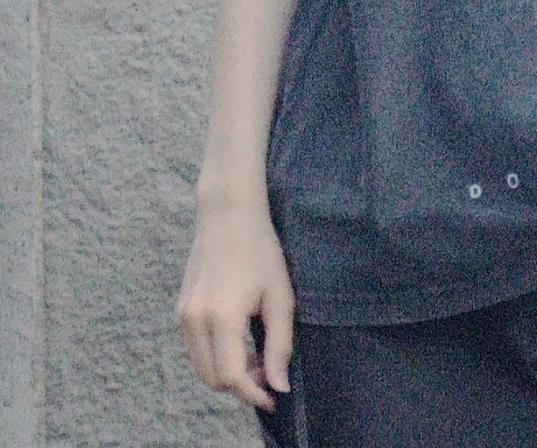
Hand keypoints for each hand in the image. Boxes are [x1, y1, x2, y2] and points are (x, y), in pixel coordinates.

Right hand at [174, 199, 294, 411]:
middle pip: (212, 379)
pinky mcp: (181, 310)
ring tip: (256, 355)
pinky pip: (195, 349)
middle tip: (269, 371)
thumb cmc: (261, 251)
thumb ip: (280, 344)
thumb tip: (279, 386)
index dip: (254, 393)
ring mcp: (183, 315)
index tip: (275, 397)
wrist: (228, 215)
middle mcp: (194, 320)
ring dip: (227, 373)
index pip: (230, 377)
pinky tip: (238, 341)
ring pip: (200, 367)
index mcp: (221, 316)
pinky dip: (215, 357)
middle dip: (241, 385)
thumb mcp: (280, 296)